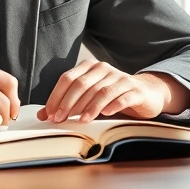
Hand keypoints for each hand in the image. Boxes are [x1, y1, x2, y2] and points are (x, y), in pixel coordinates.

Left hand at [36, 59, 186, 123]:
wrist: (146, 93)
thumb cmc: (113, 96)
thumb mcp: (88, 98)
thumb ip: (67, 104)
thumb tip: (43, 115)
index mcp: (90, 67)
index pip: (68, 78)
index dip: (56, 96)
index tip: (50, 114)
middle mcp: (104, 69)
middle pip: (82, 84)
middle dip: (69, 103)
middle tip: (61, 119)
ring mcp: (120, 78)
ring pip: (101, 91)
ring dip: (89, 107)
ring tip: (81, 121)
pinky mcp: (135, 90)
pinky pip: (122, 96)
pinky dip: (113, 105)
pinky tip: (106, 113)